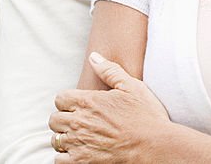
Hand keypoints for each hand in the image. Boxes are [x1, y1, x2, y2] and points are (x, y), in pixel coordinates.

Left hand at [48, 52, 169, 162]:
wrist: (155, 147)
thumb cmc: (147, 116)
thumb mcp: (132, 86)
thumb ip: (109, 70)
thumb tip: (94, 57)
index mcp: (88, 102)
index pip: (60, 99)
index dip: (68, 102)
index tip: (79, 106)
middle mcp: (79, 122)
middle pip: (54, 119)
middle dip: (64, 119)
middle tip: (79, 122)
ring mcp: (79, 144)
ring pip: (56, 139)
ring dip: (64, 138)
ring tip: (78, 138)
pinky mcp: (82, 162)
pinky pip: (59, 160)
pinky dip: (65, 157)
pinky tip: (78, 153)